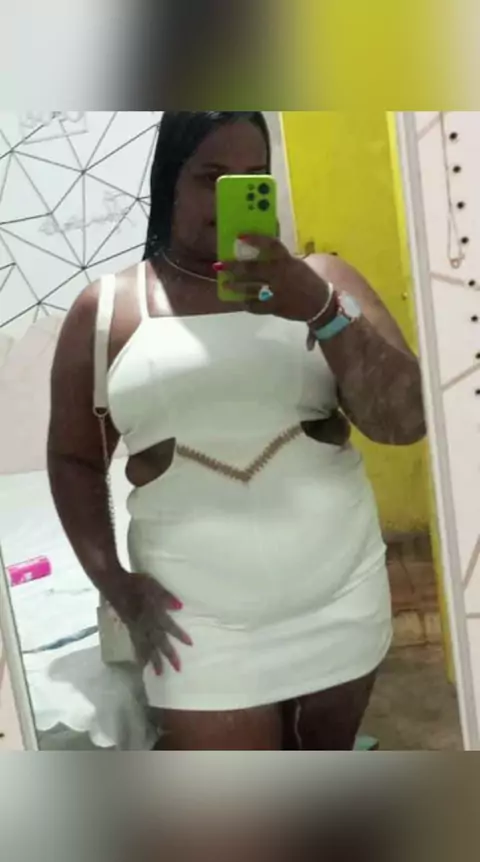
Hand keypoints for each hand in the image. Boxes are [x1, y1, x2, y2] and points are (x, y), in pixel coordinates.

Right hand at [116, 572, 191, 674]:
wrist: (114, 585)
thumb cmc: (136, 583)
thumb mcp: (153, 585)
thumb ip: (166, 596)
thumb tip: (181, 606)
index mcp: (152, 612)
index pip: (169, 626)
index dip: (179, 635)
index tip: (191, 644)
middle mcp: (145, 623)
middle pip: (158, 641)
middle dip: (168, 655)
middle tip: (178, 668)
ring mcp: (136, 627)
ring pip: (146, 646)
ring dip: (153, 660)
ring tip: (159, 673)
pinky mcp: (129, 628)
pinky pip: (135, 644)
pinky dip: (139, 655)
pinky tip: (141, 663)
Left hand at [213, 234, 331, 321]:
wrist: (320, 305)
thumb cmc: (308, 281)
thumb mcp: (297, 264)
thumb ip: (280, 258)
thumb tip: (262, 249)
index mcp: (288, 260)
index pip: (272, 244)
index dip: (256, 239)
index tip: (240, 236)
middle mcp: (281, 274)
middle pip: (254, 268)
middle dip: (235, 267)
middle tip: (220, 265)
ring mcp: (278, 292)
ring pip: (251, 288)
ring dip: (236, 286)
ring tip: (225, 284)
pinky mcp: (276, 307)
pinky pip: (257, 306)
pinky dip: (247, 304)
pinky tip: (240, 301)